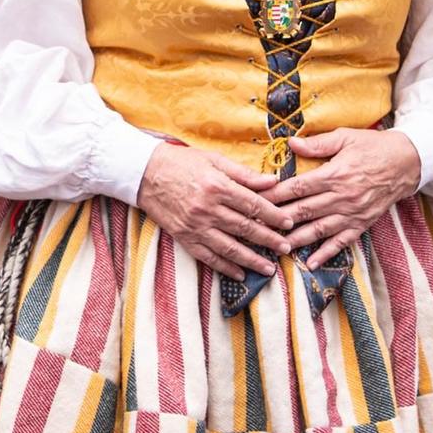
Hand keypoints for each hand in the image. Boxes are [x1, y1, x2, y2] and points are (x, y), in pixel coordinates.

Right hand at [135, 144, 290, 279]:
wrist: (143, 173)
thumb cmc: (181, 162)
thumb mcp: (213, 159)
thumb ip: (243, 173)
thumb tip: (273, 181)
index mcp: (217, 186)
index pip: (253, 204)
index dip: (274, 215)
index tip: (289, 223)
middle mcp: (207, 208)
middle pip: (246, 228)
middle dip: (269, 240)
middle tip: (286, 248)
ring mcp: (195, 226)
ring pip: (230, 248)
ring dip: (252, 260)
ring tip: (270, 269)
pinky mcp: (184, 237)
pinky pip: (208, 257)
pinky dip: (225, 267)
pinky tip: (240, 273)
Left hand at [261, 129, 421, 267]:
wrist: (407, 163)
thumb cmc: (372, 146)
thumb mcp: (345, 137)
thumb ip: (317, 143)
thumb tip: (290, 143)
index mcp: (334, 175)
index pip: (297, 188)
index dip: (275, 195)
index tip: (256, 200)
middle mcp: (342, 197)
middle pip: (304, 211)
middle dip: (278, 220)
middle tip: (257, 227)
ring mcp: (352, 213)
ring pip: (319, 230)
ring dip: (297, 240)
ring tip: (276, 248)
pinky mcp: (362, 224)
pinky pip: (342, 242)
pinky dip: (326, 253)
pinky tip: (311, 263)